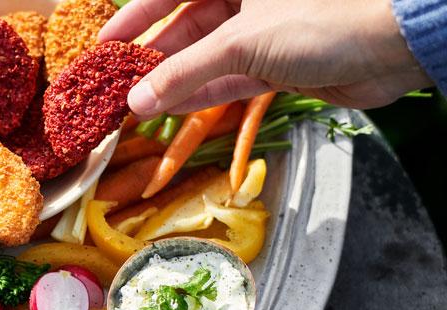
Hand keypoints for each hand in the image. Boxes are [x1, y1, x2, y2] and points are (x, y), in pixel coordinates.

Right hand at [98, 0, 433, 118]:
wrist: (393, 46)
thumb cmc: (323, 18)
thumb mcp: (240, 41)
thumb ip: (184, 72)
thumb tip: (138, 98)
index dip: (136, 17)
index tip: (107, 45)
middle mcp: (246, 0)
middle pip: (186, 28)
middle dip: (153, 58)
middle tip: (120, 83)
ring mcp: (262, 33)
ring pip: (206, 58)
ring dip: (174, 82)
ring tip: (138, 103)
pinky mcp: (278, 65)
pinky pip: (229, 80)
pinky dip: (202, 95)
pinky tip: (172, 109)